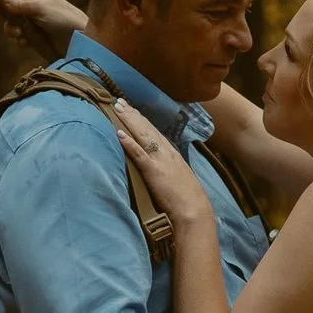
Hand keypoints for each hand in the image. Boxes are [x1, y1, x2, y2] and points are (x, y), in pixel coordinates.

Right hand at [0, 0, 82, 49]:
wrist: (80, 40)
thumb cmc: (63, 18)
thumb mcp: (40, 8)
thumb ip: (19, 4)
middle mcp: (32, 7)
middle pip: (9, 9)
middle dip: (5, 17)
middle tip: (6, 22)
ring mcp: (33, 23)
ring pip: (12, 25)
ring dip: (12, 30)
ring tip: (20, 34)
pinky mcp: (35, 37)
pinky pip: (20, 38)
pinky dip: (21, 40)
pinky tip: (26, 42)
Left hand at [108, 95, 212, 223]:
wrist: (194, 211)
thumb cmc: (187, 199)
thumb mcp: (178, 177)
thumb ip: (168, 168)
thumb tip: (158, 164)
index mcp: (172, 154)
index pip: (154, 131)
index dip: (141, 119)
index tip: (131, 108)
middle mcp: (166, 153)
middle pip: (146, 128)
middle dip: (132, 114)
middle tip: (118, 101)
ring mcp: (160, 161)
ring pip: (142, 135)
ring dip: (129, 121)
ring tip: (117, 108)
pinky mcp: (153, 172)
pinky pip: (139, 155)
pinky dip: (129, 143)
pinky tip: (119, 133)